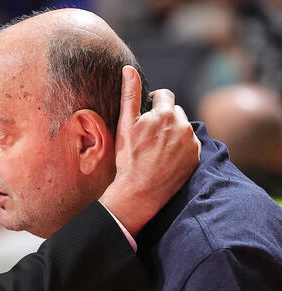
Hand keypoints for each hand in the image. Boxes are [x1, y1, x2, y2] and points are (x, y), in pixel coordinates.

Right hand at [100, 66, 200, 235]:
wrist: (139, 191)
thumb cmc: (128, 157)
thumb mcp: (125, 125)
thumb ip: (130, 94)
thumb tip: (128, 69)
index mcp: (166, 114)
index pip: (164, 95)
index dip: (154, 103)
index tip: (146, 116)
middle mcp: (183, 125)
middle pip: (175, 113)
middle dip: (164, 119)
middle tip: (149, 136)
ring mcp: (192, 142)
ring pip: (183, 129)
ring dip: (173, 133)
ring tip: (157, 149)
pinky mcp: (196, 158)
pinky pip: (190, 145)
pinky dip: (181, 148)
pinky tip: (166, 158)